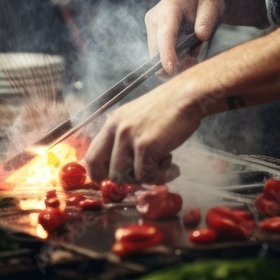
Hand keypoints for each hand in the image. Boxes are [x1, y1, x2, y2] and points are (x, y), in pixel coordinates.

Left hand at [83, 78, 202, 183]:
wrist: (187, 96)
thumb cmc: (169, 108)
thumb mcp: (138, 118)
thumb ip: (127, 138)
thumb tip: (125, 167)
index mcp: (112, 123)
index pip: (91, 157)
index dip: (100, 175)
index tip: (116, 182)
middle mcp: (116, 129)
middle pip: (103, 171)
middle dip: (122, 183)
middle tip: (141, 180)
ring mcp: (129, 137)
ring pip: (125, 177)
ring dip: (146, 178)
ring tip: (164, 166)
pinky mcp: (145, 145)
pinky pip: (146, 176)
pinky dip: (161, 177)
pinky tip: (173, 168)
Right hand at [145, 0, 226, 75]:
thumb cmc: (206, 1)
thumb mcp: (212, 7)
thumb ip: (207, 20)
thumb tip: (202, 35)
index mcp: (169, 8)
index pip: (165, 34)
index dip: (166, 53)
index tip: (170, 69)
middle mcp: (155, 19)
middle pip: (158, 51)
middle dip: (175, 63)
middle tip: (195, 62)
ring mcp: (152, 28)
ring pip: (157, 57)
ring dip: (174, 64)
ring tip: (193, 58)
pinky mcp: (153, 37)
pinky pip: (160, 56)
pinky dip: (173, 61)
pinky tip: (187, 57)